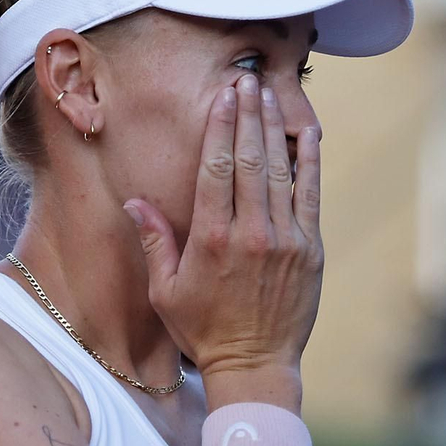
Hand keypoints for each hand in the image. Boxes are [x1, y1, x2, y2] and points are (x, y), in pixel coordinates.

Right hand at [124, 74, 323, 382]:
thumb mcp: (165, 291)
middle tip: (247, 80)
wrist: (255, 365)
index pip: (214, 168)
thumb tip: (135, 200)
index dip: (220, 126)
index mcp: (211, 240)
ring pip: (279, 171)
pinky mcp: (308, 248)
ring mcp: (284, 239)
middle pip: (247, 160)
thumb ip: (155, 241)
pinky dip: (309, 161)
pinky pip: (310, 195)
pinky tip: (306, 132)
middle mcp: (249, 233)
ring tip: (269, 94)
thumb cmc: (203, 330)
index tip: (223, 96)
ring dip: (273, 128)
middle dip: (246, 115)